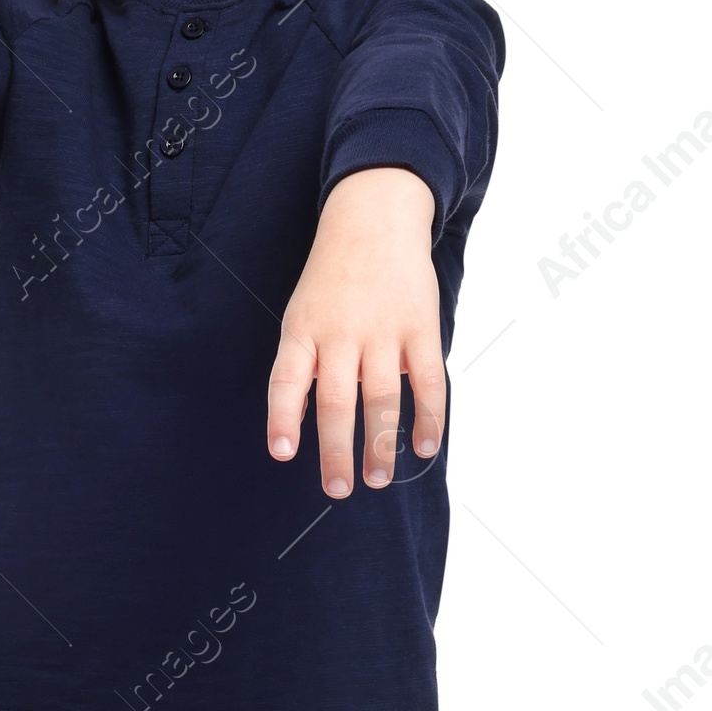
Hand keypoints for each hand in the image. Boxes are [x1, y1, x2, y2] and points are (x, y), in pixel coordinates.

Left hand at [267, 167, 444, 496]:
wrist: (373, 221)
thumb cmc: (332, 282)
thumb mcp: (301, 315)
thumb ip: (303, 366)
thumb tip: (297, 429)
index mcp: (303, 331)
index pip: (288, 379)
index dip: (283, 418)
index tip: (283, 454)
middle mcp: (341, 333)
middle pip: (338, 401)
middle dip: (338, 450)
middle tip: (339, 490)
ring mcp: (383, 330)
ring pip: (382, 398)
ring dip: (381, 444)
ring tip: (377, 479)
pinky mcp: (420, 327)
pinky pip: (428, 381)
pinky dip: (429, 417)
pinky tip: (423, 447)